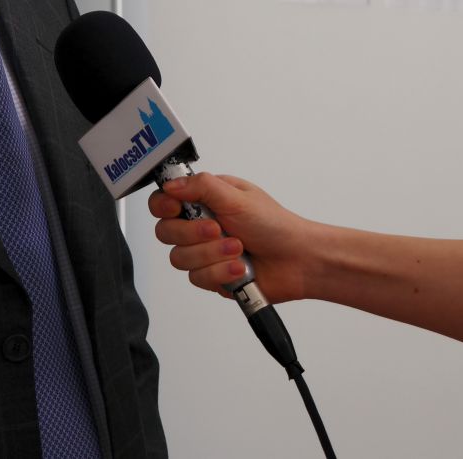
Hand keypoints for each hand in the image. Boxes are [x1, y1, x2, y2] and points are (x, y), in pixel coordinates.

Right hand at [146, 173, 317, 303]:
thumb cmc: (276, 225)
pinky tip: (240, 267)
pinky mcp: (212, 276)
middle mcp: (201, 225)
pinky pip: (197, 278)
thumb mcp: (238, 197)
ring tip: (238, 249)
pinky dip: (220, 273)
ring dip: (211, 254)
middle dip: (193, 233)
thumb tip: (171, 185)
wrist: (298, 261)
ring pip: (180, 258)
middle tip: (219, 229)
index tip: (176, 209)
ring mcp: (205, 252)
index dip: (164, 206)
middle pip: (166, 232)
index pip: (165, 200)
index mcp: (206, 199)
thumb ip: (201, 187)